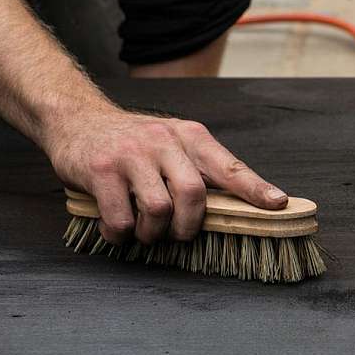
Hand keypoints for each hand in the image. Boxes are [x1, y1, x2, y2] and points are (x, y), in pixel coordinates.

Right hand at [42, 105, 287, 244]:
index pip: (229, 166)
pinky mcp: (101, 171)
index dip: (255, 188)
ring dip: (154, 233)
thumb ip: (201, 171)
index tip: (277, 204)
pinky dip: (122, 234)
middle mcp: (164, 141)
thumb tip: (239, 208)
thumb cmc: (133, 143)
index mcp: (190, 136)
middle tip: (179, 234)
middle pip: (193, 194)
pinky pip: (122, 218)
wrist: (77, 119)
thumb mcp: (173, 145)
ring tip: (145, 230)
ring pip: (158, 209)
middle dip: (188, 226)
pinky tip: (119, 227)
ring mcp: (131, 155)